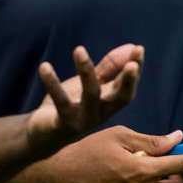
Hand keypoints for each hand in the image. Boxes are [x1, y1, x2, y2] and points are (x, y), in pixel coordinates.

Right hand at [13, 125, 182, 182]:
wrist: (56, 177)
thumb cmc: (85, 151)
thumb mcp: (118, 136)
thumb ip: (150, 140)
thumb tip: (177, 138)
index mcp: (140, 169)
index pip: (182, 166)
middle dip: (181, 177)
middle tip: (168, 162)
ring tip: (147, 170)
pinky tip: (135, 180)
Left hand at [26, 45, 141, 151]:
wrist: (43, 136)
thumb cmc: (71, 107)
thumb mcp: (91, 85)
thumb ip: (110, 68)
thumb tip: (131, 46)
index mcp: (109, 103)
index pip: (128, 87)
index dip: (135, 69)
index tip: (139, 48)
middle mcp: (101, 113)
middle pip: (121, 98)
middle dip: (128, 81)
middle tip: (132, 64)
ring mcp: (83, 120)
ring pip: (90, 94)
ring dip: (85, 70)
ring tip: (79, 49)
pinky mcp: (63, 124)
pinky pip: (60, 101)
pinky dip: (52, 83)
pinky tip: (45, 67)